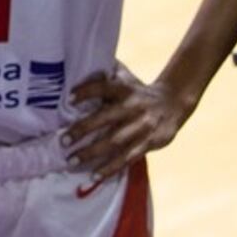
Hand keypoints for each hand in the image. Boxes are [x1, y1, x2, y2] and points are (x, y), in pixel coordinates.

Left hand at [62, 64, 192, 180]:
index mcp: (125, 89)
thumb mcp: (125, 78)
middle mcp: (133, 107)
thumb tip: (77, 61)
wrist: (174, 102)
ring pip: (115, 142)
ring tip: (72, 161)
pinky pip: (127, 158)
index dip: (87, 91)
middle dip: (83, 130)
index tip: (68, 98)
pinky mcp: (149, 143)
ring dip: (92, 153)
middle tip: (63, 140)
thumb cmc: (138, 91)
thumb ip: (105, 74)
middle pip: (106, 119)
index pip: (104, 87)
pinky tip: (94, 176)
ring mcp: (142, 127)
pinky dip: (110, 168)